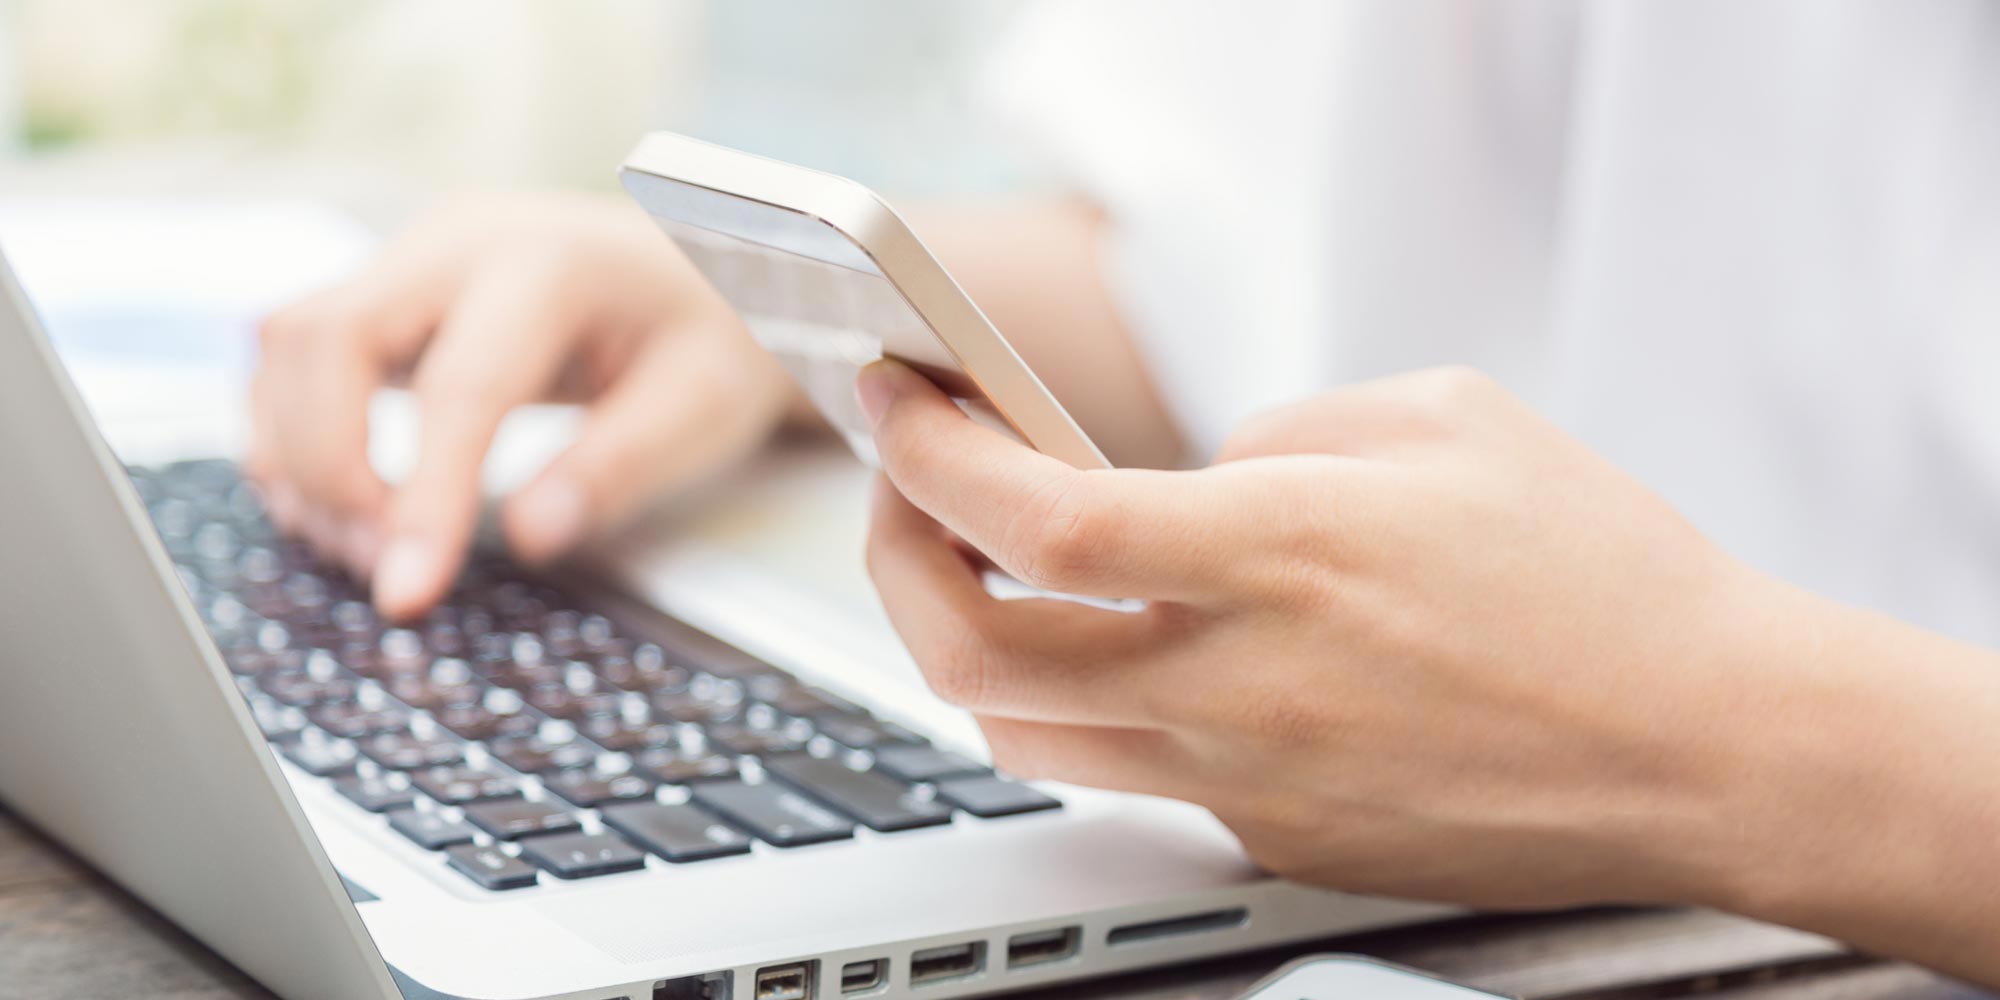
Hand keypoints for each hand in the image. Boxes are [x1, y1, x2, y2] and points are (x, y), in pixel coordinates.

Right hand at [249, 192, 797, 618]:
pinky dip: (296, 431)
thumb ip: (620, 466)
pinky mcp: (391, 288)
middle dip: (327, 463)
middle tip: (378, 562)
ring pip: (292, 340)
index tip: (405, 593)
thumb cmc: (712, 336)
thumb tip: (531, 535)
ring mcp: (415, 257)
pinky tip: (340, 503)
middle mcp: (463, 241)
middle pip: (327, 336)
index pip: (461, 387)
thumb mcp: (705, 405)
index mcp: (553, 263)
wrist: (711, 270)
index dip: (422, 498)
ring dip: (299, 452)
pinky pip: (300, 352)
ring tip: (363, 545)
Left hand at [859, 360, 1795, 910]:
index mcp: (1281, 552)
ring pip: (1026, 735)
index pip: (1034, 522)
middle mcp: (1241, 681)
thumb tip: (1186, 473)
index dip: (930, 458)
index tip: (896, 406)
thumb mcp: (1442, 420)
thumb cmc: (1602, 577)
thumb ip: (1279, 433)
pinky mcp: (1275, 836)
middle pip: (973, 655)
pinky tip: (1141, 653)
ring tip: (995, 575)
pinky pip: (1135, 776)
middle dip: (897, 559)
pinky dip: (1098, 707)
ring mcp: (1249, 778)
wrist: (1708, 746)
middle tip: (908, 494)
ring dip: (975, 646)